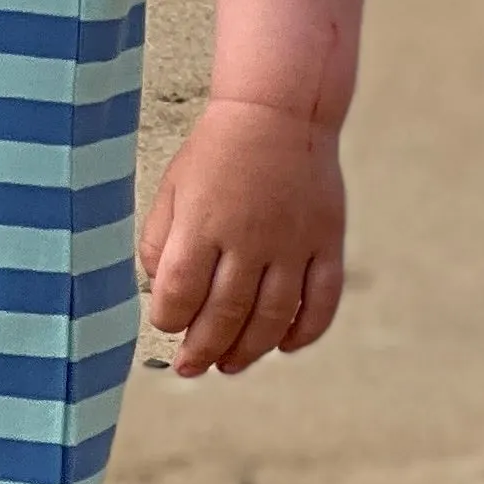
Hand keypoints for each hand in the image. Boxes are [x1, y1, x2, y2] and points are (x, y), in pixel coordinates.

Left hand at [137, 97, 347, 376]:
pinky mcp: (326, 242)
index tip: (164, 327)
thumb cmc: (215, 154)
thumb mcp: (171, 188)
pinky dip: (305, 331)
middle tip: (190, 368)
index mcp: (203, 222)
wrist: (278, 115)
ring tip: (229, 366)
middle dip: (203, 349)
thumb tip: (157, 288)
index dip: (169, 318)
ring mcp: (293, 243)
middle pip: (225, 313)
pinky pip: (322, 300)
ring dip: (250, 350)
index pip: (179, 290)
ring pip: (273, 316)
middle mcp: (249, 237)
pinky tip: (284, 346)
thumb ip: (159, 239)